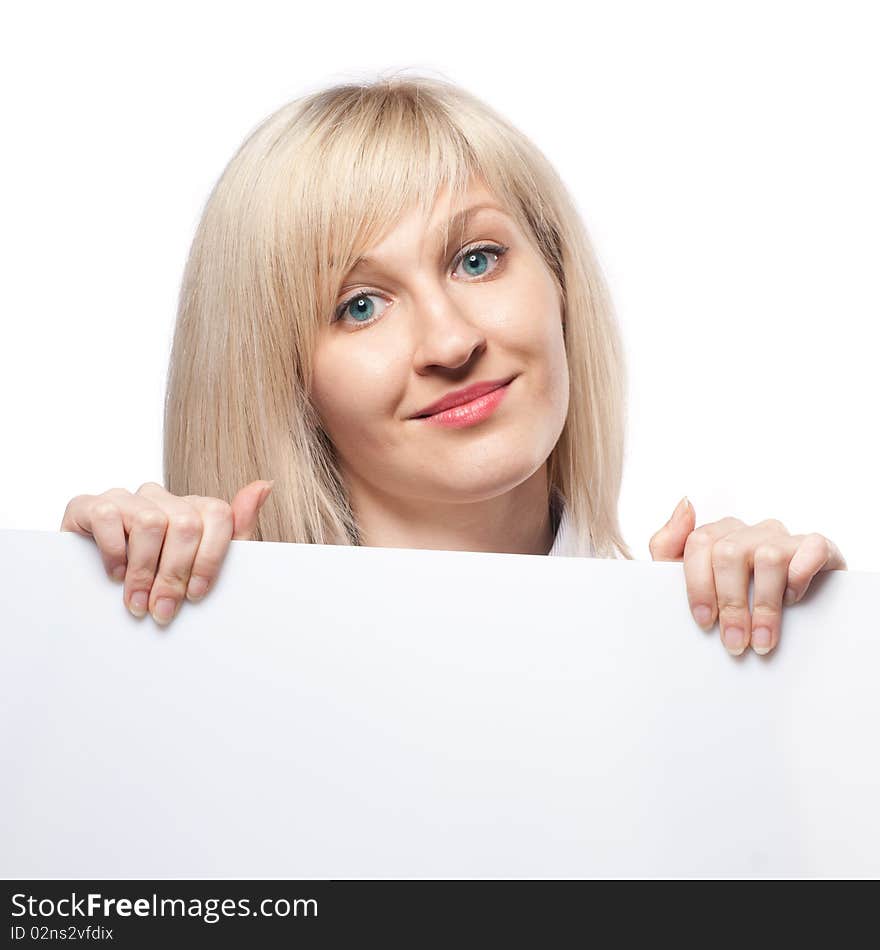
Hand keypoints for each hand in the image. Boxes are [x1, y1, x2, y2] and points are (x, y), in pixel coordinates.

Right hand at [60, 480, 273, 626]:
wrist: (95, 590)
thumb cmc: (156, 578)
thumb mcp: (204, 563)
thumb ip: (238, 529)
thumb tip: (264, 485)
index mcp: (191, 507)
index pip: (218, 515)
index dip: (210, 558)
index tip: (196, 594)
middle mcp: (160, 496)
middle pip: (185, 524)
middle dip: (175, 574)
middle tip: (162, 609)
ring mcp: (126, 498)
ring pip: (150, 522)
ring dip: (143, 571)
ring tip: (136, 601)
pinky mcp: (90, 506)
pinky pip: (108, 516)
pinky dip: (114, 552)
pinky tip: (114, 574)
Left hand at [649, 497, 846, 655]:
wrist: (789, 619)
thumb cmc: (729, 598)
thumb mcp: (685, 577)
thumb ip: (668, 544)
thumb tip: (685, 503)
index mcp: (719, 535)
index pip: (699, 543)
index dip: (698, 584)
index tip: (704, 622)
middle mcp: (750, 532)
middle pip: (730, 553)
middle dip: (730, 603)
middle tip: (734, 641)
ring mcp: (784, 538)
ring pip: (768, 556)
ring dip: (764, 605)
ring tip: (762, 639)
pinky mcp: (818, 548)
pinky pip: (812, 548)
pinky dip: (800, 576)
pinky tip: (792, 600)